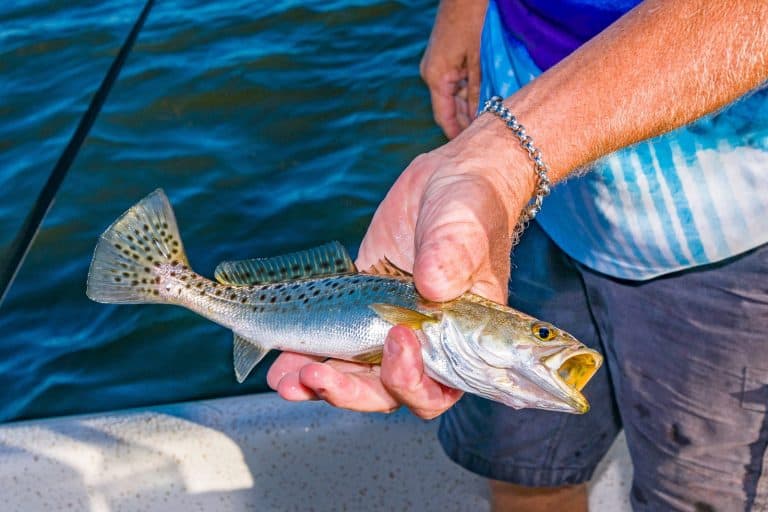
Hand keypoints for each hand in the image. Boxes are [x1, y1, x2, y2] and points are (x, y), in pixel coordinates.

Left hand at [268, 117, 534, 418]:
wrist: (446, 182)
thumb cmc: (473, 206)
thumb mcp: (466, 224)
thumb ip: (454, 253)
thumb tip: (432, 285)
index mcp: (459, 337)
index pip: (438, 386)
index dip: (412, 380)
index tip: (394, 339)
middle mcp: (422, 343)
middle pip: (387, 391)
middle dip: (351, 390)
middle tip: (319, 375)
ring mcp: (385, 328)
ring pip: (354, 375)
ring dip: (320, 382)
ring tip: (287, 382)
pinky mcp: (355, 309)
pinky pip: (331, 341)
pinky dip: (303, 354)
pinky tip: (278, 360)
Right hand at [420, 0, 486, 138]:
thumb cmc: (473, 22)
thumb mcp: (479, 62)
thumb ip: (477, 92)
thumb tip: (477, 119)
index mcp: (436, 78)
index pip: (444, 118)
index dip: (456, 135)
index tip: (469, 150)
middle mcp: (432, 75)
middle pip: (449, 109)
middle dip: (466, 122)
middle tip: (485, 137)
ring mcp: (436, 67)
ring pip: (454, 96)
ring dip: (469, 107)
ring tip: (488, 121)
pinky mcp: (444, 60)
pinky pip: (456, 83)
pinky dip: (469, 92)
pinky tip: (485, 100)